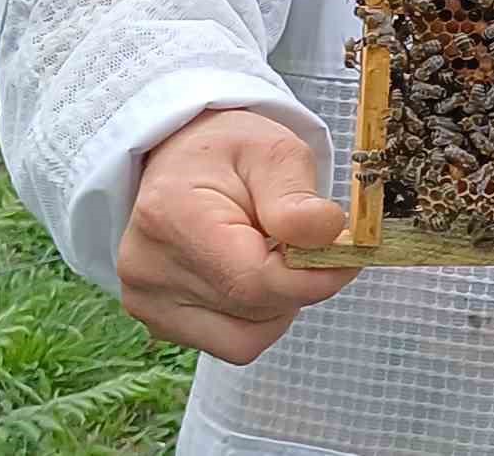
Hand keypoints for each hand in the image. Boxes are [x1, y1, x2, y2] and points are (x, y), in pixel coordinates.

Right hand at [118, 109, 359, 364]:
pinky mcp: (159, 321)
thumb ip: (297, 197)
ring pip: (247, 338)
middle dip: (299, 282)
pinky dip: (258, 316)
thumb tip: (328, 232)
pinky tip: (253, 274)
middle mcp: (148, 269)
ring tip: (272, 253)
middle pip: (255, 309)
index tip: (346, 256)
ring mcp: (148, 301)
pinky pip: (231, 342)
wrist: (182, 158)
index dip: (314, 277)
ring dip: (279, 303)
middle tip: (308, 243)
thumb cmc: (231, 151)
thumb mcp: (274, 152)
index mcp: (172, 217)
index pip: (254, 280)